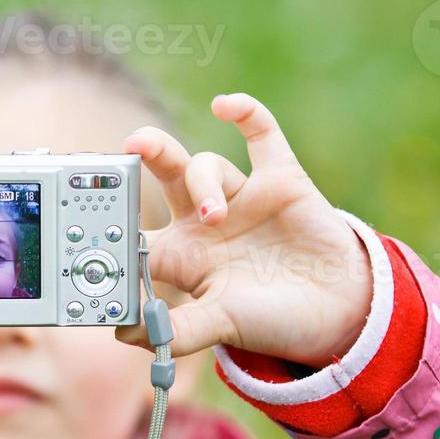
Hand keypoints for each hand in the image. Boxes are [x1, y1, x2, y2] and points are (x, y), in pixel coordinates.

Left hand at [115, 94, 372, 367]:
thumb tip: (125, 333)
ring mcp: (242, 197)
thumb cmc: (271, 321)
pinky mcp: (281, 180)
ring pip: (206, 164)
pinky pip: (261, 134)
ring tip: (214, 215)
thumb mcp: (220, 327)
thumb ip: (175, 330)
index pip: (135, 229)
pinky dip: (246, 114)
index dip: (115, 224)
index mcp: (181, 255)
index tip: (101, 225)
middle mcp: (204, 221)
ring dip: (204, 182)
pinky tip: (225, 105)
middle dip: (146, 157)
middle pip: (163, 176)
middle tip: (132, 148)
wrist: (338, 314)